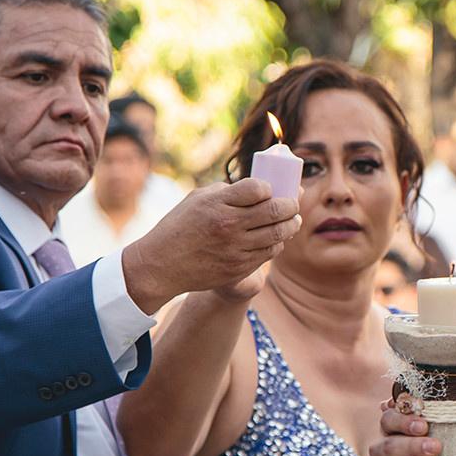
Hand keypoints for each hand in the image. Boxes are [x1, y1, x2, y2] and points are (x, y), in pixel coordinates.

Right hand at [122, 178, 301, 313]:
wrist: (162, 265)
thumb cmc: (179, 226)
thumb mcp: (198, 199)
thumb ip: (227, 192)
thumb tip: (258, 188)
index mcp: (218, 204)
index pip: (259, 188)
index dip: (270, 187)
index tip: (271, 189)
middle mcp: (229, 225)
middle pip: (275, 210)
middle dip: (291, 205)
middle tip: (294, 203)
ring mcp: (236, 248)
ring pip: (277, 234)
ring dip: (291, 225)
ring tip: (293, 220)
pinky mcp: (239, 268)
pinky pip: (268, 253)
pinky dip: (277, 244)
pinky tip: (277, 238)